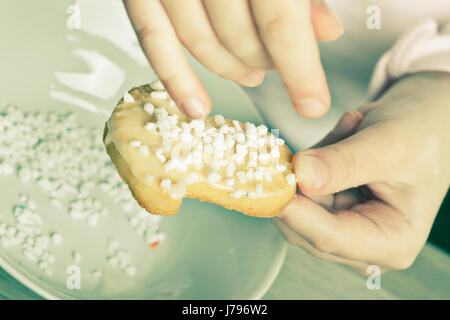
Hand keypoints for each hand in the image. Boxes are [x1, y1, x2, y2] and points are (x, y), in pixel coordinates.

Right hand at [124, 0, 342, 117]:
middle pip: (240, 34)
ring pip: (198, 39)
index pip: (281, 20)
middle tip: (280, 65)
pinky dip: (174, 74)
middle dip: (267, 61)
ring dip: (228, 68)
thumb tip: (323, 31)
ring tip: (251, 75)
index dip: (300, 70)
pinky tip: (194, 103)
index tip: (312, 103)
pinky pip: (151, 34)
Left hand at [274, 72, 449, 272]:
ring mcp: (342, 224)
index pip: (331, 238)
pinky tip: (342, 136)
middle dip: (295, 186)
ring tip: (346, 132)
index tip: (271, 186)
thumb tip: (302, 176)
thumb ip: (345, 163)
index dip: (296, 213)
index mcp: (391, 241)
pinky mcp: (327, 205)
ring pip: (297, 204)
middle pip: (305, 227)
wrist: (426, 120)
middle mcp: (363, 241)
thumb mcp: (390, 145)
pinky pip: (300, 186)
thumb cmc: (423, 135)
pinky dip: (311, 159)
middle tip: (294, 146)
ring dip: (309, 164)